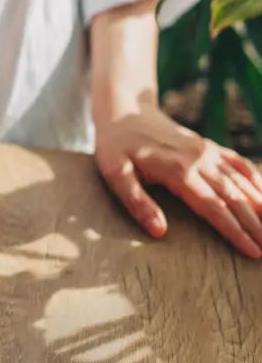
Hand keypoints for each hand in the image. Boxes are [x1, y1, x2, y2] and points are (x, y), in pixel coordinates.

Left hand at [94, 103, 261, 257]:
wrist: (123, 110)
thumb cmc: (115, 145)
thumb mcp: (114, 172)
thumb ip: (136, 201)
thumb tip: (159, 231)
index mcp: (176, 170)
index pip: (212, 206)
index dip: (233, 231)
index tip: (252, 252)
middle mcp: (198, 159)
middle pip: (233, 197)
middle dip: (254, 225)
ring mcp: (205, 150)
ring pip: (240, 181)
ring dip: (260, 205)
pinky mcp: (207, 145)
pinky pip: (238, 163)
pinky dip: (255, 178)